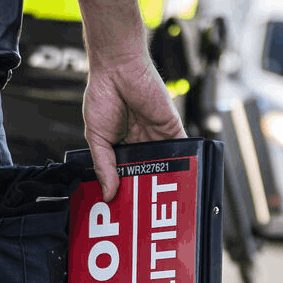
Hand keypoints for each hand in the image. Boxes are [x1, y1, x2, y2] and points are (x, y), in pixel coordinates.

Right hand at [80, 51, 184, 199]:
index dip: (125, 190)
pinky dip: (185, 163)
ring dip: (165, 181)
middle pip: (147, 172)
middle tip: (145, 214)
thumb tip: (108, 194)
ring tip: (164, 204)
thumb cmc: (102, 95)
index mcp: (121, 146)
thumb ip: (104, 165)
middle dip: (146, 191)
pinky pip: (182, 148)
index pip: (126, 174)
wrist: (118, 68)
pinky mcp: (172, 127)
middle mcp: (141, 143)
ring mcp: (158, 136)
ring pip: (164, 165)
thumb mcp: (97, 136)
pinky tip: (185, 180)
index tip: (124, 211)